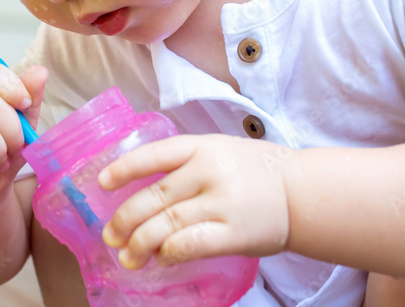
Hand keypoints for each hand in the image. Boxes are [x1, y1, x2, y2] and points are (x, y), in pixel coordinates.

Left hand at [98, 134, 290, 269]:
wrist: (302, 193)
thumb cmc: (256, 172)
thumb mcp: (220, 150)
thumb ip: (185, 164)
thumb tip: (140, 188)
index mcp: (202, 147)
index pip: (153, 155)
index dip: (124, 169)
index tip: (102, 183)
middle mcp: (209, 171)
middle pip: (154, 197)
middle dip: (125, 219)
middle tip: (110, 235)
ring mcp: (221, 202)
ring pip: (166, 223)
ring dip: (140, 243)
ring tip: (128, 256)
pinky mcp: (234, 232)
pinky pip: (191, 244)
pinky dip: (170, 253)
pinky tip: (162, 258)